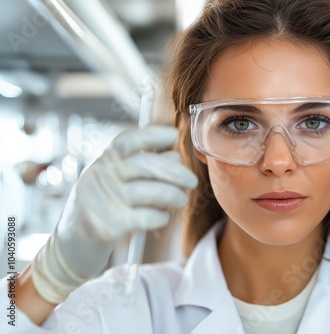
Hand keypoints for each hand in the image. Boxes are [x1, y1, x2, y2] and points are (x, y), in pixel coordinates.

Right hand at [31, 126, 197, 303]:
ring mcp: (103, 201)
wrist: (70, 246)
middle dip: (174, 171)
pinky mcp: (108, 226)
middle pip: (144, 165)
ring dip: (172, 194)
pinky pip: (145, 216)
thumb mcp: (113, 182)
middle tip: (191, 180)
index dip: (153, 134)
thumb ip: (139, 169)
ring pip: (149, 191)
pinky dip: (160, 216)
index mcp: (103, 163)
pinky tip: (163, 217)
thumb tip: (175, 157)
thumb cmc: (101, 209)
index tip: (173, 136)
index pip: (127, 140)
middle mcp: (101, 177)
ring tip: (182, 199)